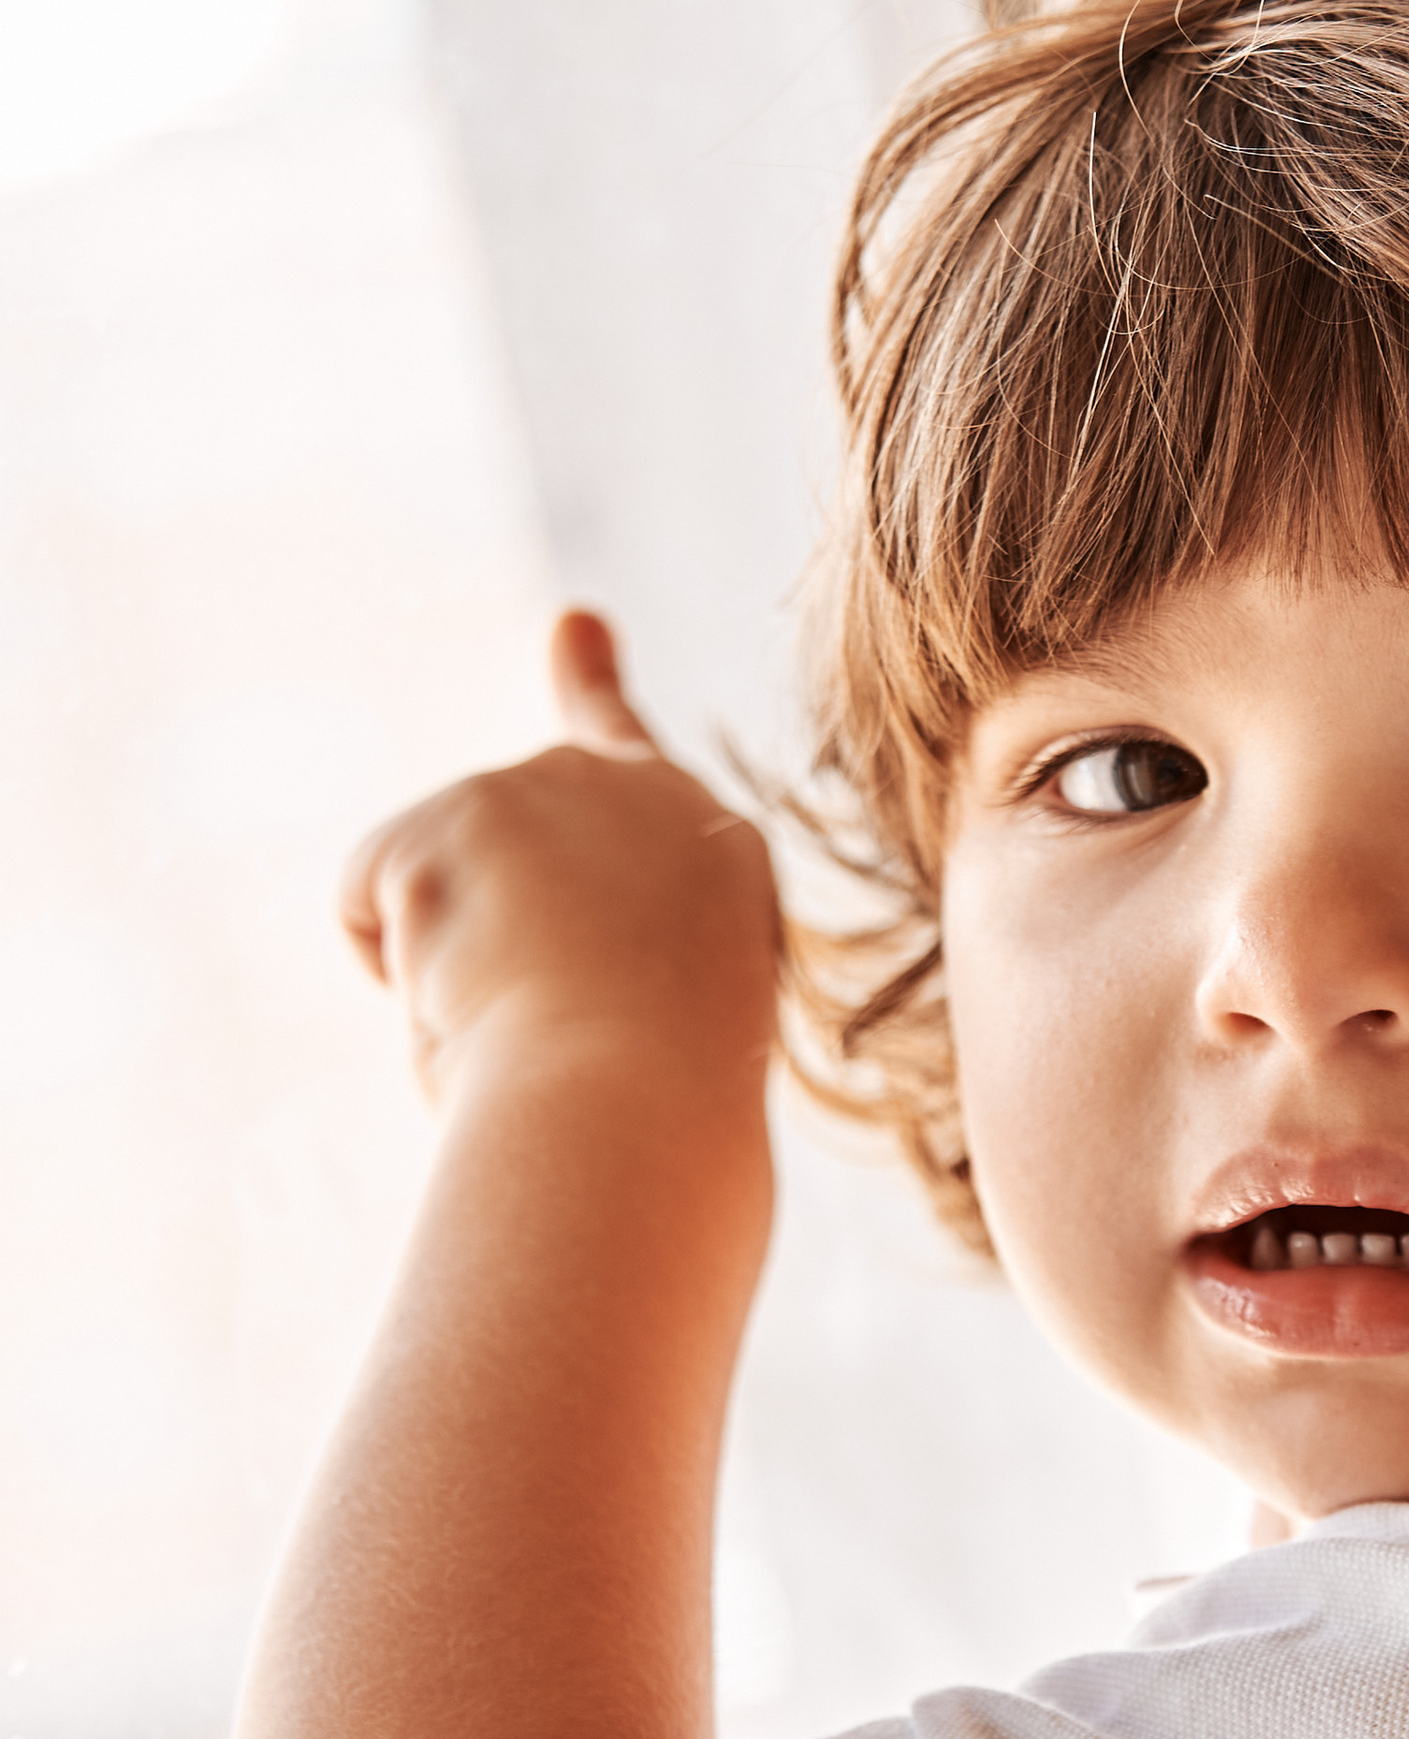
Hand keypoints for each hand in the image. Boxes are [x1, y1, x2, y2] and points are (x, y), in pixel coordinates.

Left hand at [341, 611, 779, 1102]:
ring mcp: (547, 787)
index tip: (572, 626)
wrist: (639, 1102)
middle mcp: (638, 792)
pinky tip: (469, 996)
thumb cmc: (649, 1112)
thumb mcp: (644, 1023)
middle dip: (475, 929)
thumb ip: (591, 948)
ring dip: (447, 975)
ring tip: (530, 1023)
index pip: (634, 758)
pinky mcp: (459, 811)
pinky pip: (363, 898)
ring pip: (430, 890)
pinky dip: (386, 968)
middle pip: (492, 840)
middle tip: (551, 1023)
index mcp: (715, 853)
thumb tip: (470, 938)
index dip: (590, 685)